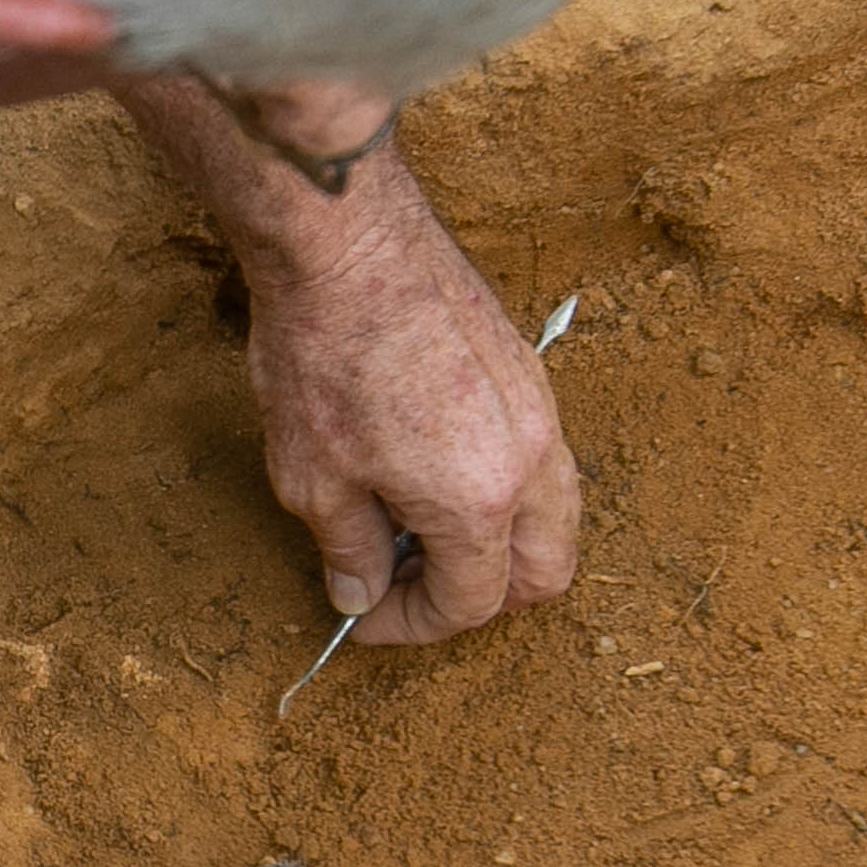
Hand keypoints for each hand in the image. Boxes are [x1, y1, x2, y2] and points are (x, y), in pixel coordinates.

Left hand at [112, 76, 578, 644]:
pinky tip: (434, 472)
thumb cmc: (322, 352)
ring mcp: (539, 410)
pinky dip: (503, 490)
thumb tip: (362, 594)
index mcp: (477, 502)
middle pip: (543, 572)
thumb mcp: (313, 477)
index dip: (415, 625)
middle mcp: (530, 461)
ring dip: (499, 544)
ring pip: (554, 515)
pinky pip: (541, 459)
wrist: (345, 241)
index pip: (471, 603)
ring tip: (422, 532)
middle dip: (480, 597)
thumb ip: (349, 550)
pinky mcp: (528, 370)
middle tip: (411, 587)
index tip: (367, 615)